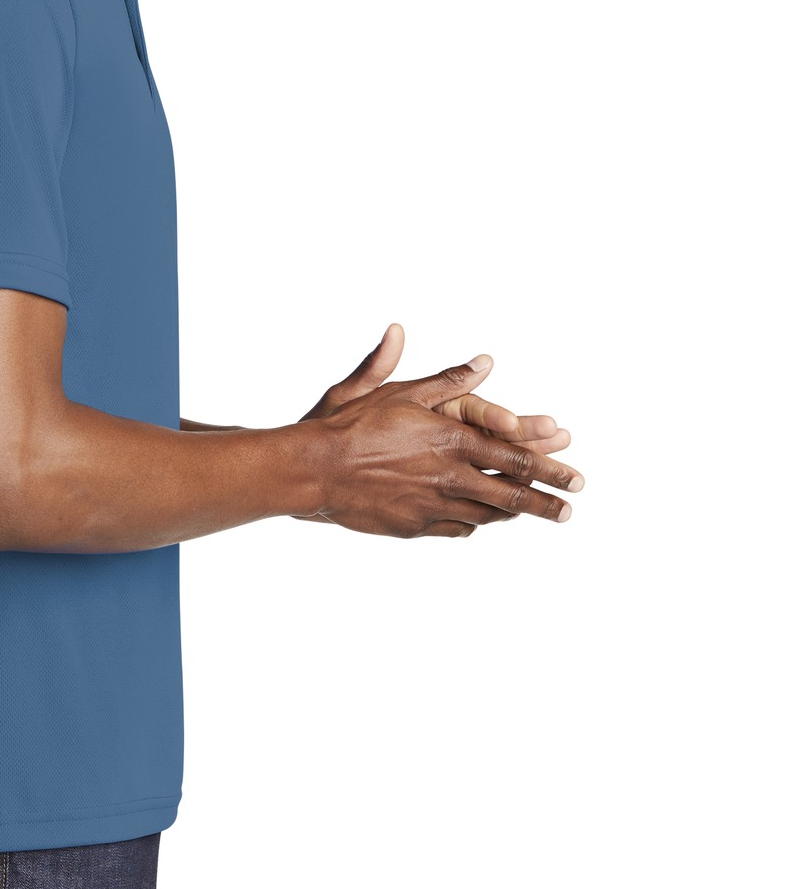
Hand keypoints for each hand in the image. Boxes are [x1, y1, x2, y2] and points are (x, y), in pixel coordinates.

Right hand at [293, 325, 583, 536]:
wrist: (314, 469)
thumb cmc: (351, 424)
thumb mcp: (399, 392)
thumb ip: (447, 378)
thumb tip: (485, 360)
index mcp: (451, 439)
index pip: (514, 457)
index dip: (549, 466)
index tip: (574, 475)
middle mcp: (448, 476)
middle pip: (511, 495)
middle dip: (546, 502)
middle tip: (570, 509)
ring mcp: (432, 506)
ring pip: (487, 514)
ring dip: (516, 515)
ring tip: (537, 515)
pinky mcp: (414, 526)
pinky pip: (456, 528)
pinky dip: (476, 523)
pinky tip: (483, 522)